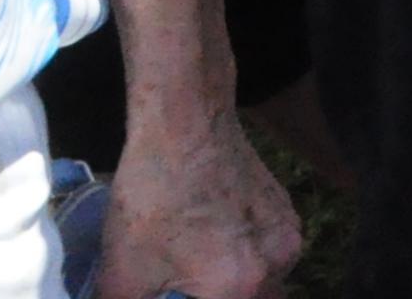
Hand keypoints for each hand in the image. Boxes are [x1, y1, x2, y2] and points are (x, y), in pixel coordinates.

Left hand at [94, 106, 298, 297]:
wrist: (186, 129)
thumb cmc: (153, 199)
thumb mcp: (123, 274)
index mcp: (239, 287)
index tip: (168, 294)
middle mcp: (277, 265)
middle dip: (213, 297)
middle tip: (179, 290)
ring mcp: (289, 237)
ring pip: (264, 286)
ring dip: (233, 288)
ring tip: (195, 269)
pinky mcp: (287, 213)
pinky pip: (270, 256)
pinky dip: (244, 261)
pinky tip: (211, 243)